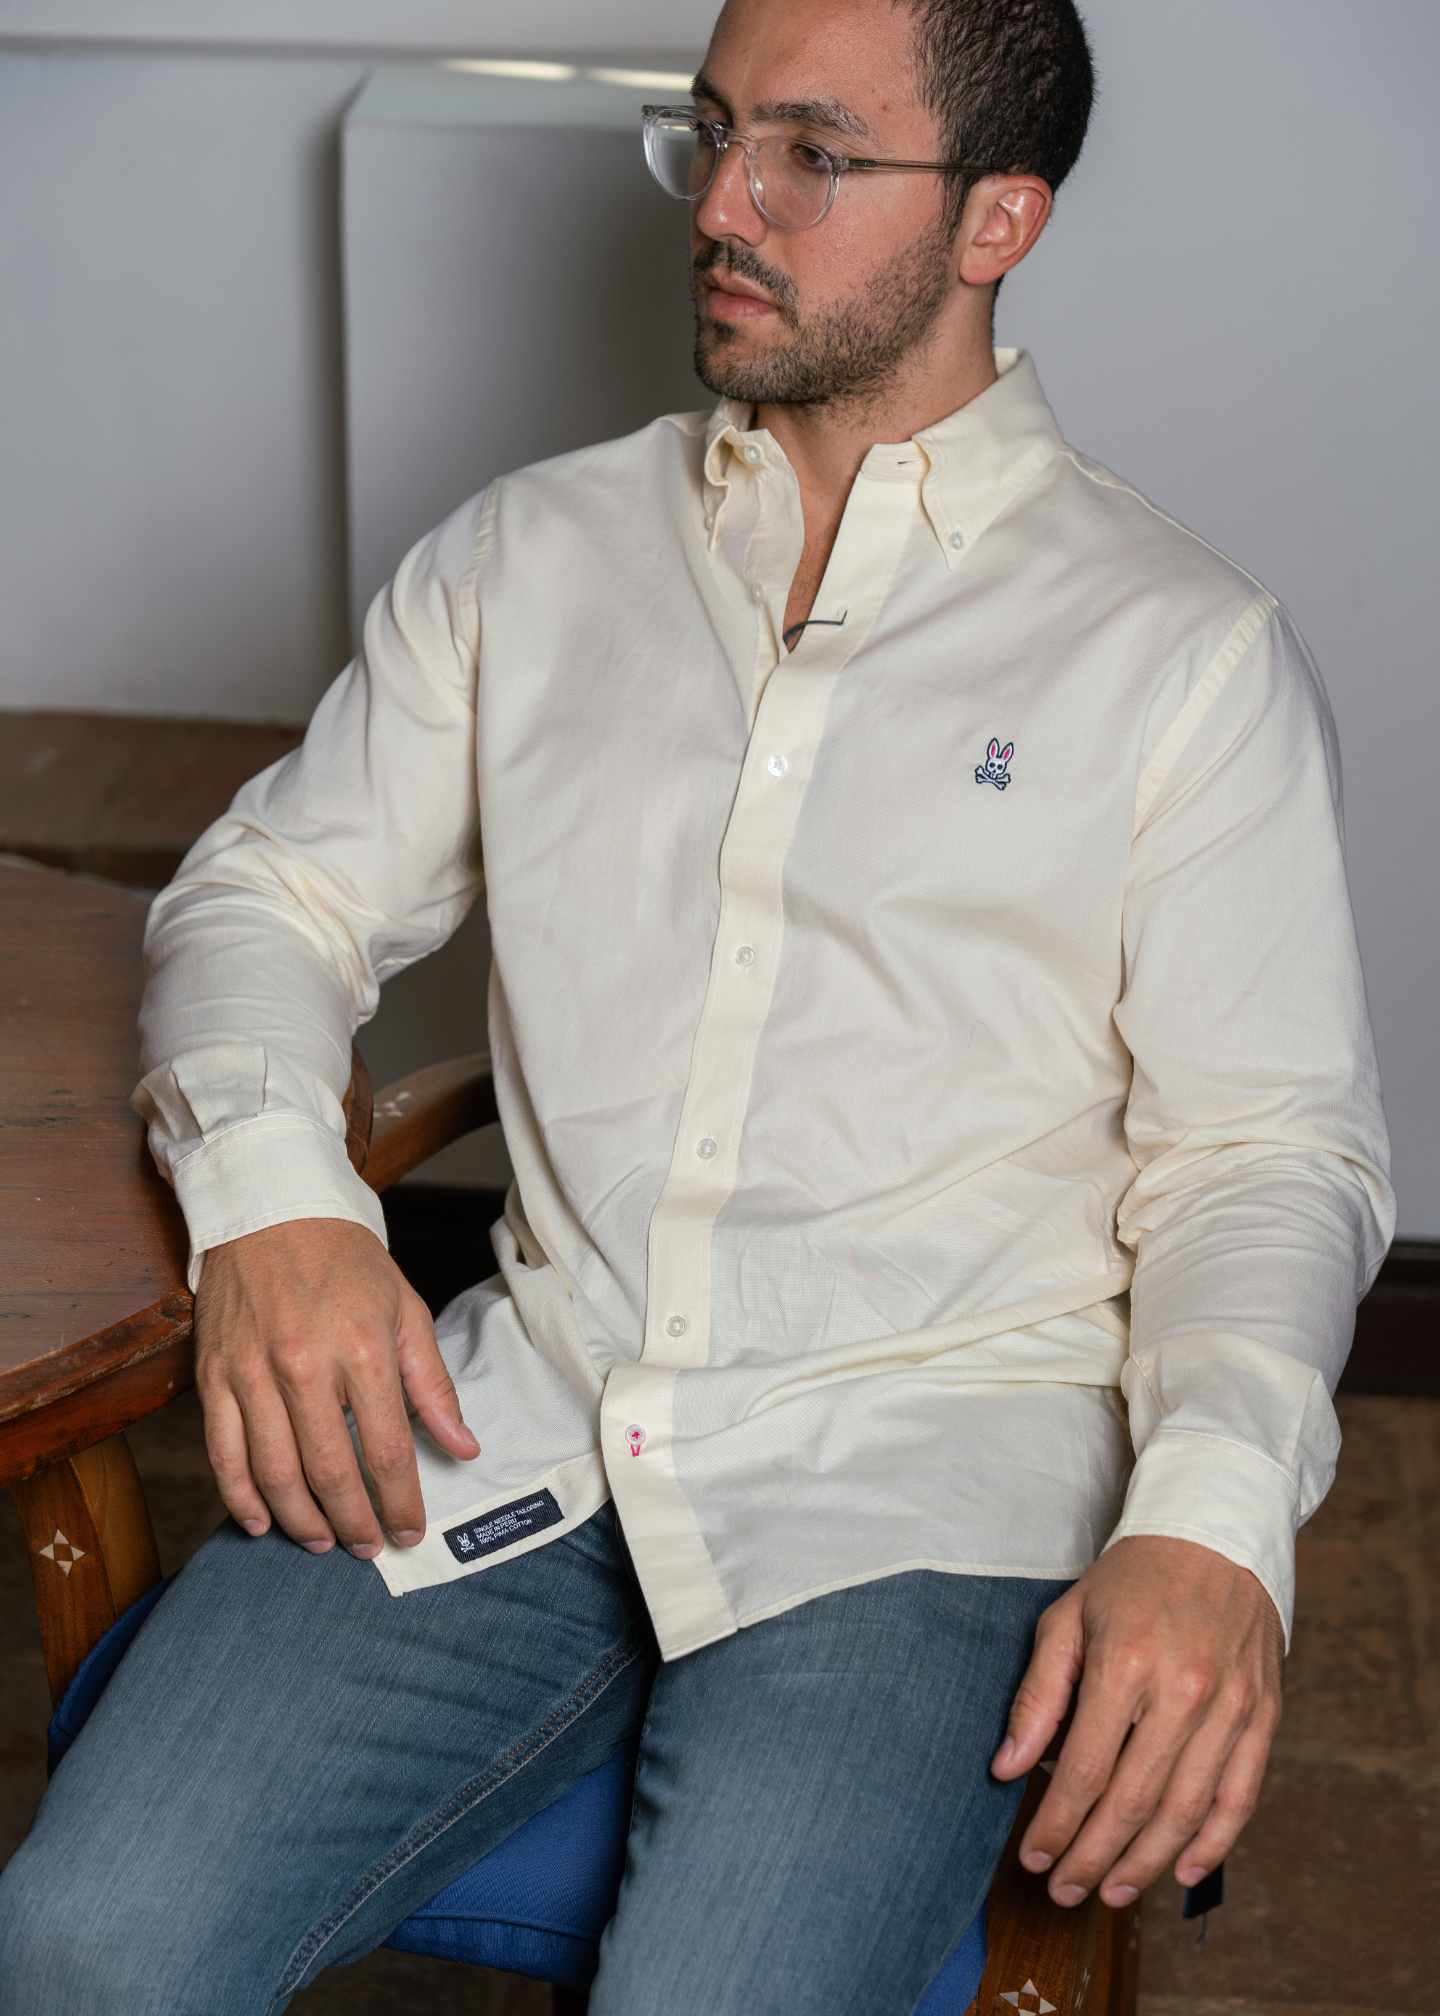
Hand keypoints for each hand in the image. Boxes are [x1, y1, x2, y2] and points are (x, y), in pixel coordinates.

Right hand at [194, 1218, 478, 1558]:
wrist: (271, 1209)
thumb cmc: (345, 1260)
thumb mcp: (406, 1310)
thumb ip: (433, 1386)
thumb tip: (464, 1447)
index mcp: (363, 1349)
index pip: (388, 1451)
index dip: (400, 1503)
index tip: (409, 1532)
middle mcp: (305, 1366)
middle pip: (331, 1472)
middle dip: (354, 1523)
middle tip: (366, 1549)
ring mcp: (252, 1373)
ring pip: (274, 1474)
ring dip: (300, 1521)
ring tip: (322, 1541)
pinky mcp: (213, 1375)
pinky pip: (222, 1454)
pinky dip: (240, 1497)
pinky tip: (262, 1521)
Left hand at [992, 1535, 1282, 1906]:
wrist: (1215, 1534)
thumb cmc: (1132, 1579)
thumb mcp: (1068, 1619)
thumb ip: (1037, 1696)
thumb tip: (1007, 1768)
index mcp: (1124, 1664)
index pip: (1083, 1769)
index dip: (1056, 1823)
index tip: (1032, 1854)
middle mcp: (1181, 1691)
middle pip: (1132, 1801)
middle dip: (1092, 1857)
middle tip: (1064, 1891)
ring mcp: (1230, 1707)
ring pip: (1186, 1812)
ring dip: (1145, 1864)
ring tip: (1111, 1893)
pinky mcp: (1264, 1716)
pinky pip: (1241, 1797)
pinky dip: (1213, 1844)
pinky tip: (1180, 1871)